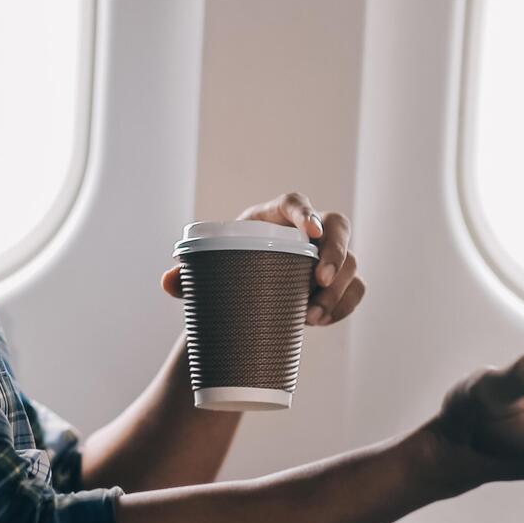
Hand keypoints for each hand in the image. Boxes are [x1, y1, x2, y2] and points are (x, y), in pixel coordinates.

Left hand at [161, 191, 363, 327]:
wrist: (242, 296)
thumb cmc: (225, 272)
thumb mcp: (208, 271)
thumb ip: (188, 274)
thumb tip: (168, 281)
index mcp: (274, 217)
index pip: (296, 202)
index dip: (306, 212)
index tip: (310, 231)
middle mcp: (307, 233)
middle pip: (338, 227)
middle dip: (335, 253)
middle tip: (317, 281)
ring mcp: (327, 257)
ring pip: (352, 262)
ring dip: (339, 289)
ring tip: (311, 316)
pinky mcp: (337, 282)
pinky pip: (355, 289)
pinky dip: (344, 306)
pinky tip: (322, 320)